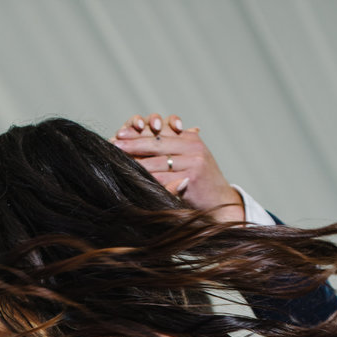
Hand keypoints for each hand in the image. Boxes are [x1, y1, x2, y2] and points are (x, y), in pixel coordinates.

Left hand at [113, 113, 244, 222]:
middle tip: (113, 144)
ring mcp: (194, 161)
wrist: (222, 203)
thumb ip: (174, 151)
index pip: (160, 134)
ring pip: (157, 161)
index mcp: (191, 139)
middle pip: (157, 143)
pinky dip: (148, 180)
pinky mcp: (192, 177)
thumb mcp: (190, 162)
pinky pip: (163, 178)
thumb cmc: (201, 185)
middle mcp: (194, 146)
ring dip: (136, 163)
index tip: (120, 135)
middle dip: (133, 144)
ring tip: (118, 163)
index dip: (139, 133)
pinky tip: (133, 180)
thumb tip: (142, 146)